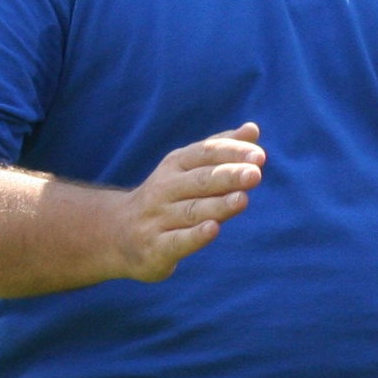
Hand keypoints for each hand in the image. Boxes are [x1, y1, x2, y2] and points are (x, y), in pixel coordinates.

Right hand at [107, 124, 263, 282]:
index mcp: (175, 166)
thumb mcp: (187, 169)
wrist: (118, 233)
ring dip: (218, 205)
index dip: (231, 153)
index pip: (204, 154)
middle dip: (228, 176)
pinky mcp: (156, 248)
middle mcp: (164, 189)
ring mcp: (158, 218)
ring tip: (242, 199)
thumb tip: (253, 129)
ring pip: (192, 210)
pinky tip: (213, 229)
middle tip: (255, 173)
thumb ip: (219, 149)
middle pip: (200, 180)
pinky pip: (177, 241)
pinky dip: (194, 236)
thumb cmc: (167, 197)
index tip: (259, 156)